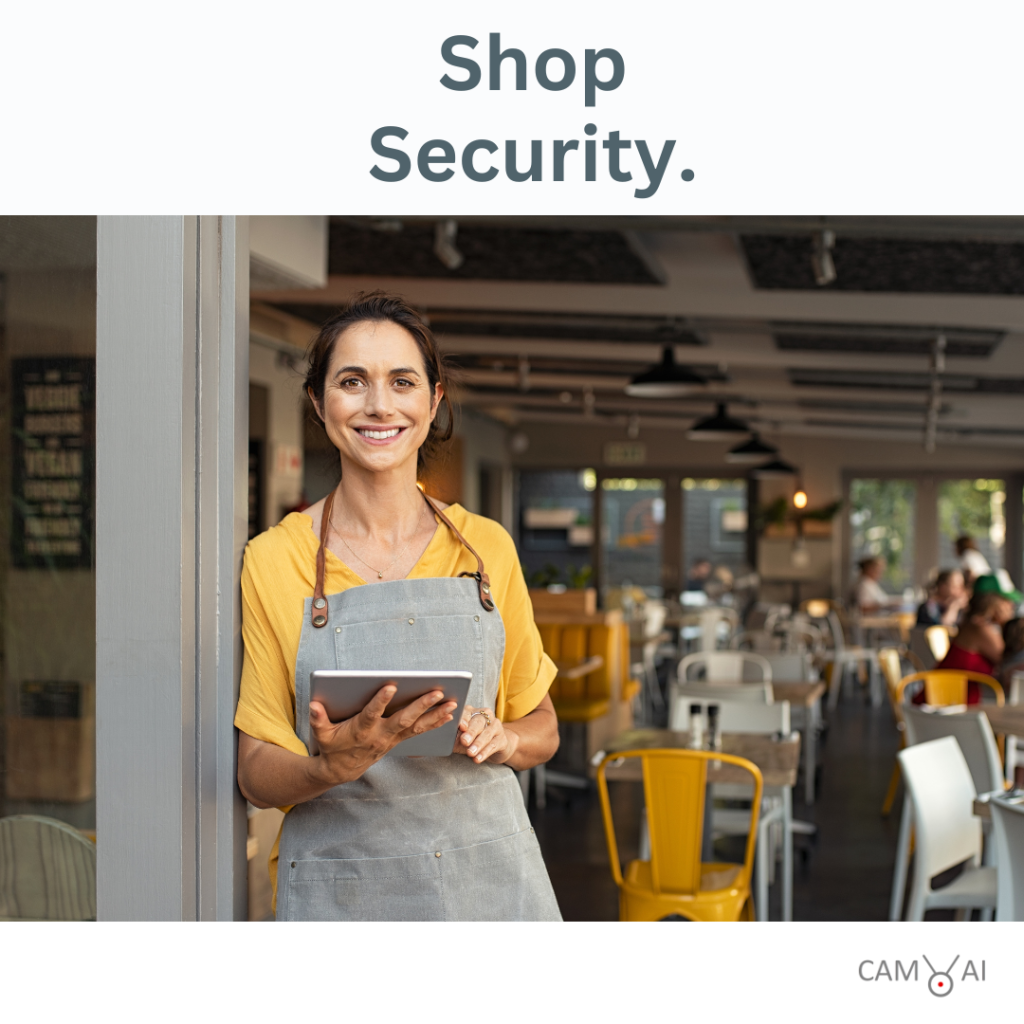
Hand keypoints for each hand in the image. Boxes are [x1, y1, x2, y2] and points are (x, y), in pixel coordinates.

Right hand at [309, 685, 457, 785]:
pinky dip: (434, 723)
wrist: (342, 770)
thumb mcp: (322, 734)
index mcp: (361, 730)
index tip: (391, 686)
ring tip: (452, 703)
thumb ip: (318, 719)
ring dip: (435, 715)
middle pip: (403, 719)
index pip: (371, 713)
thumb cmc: (332, 746)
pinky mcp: (398, 740)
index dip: (380, 701)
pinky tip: (449, 714)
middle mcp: (380, 735)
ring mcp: (392, 739)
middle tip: (437, 692)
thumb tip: (314, 705)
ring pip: (417, 726)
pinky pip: (419, 731)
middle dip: (421, 705)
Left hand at [453, 705, 518, 764]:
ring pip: (487, 734)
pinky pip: (493, 745)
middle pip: (478, 722)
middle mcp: (486, 716)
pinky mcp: (502, 739)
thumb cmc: (472, 740)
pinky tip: (478, 758)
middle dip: (471, 732)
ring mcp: (496, 726)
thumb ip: (454, 736)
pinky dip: (485, 752)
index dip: (464, 719)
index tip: (460, 727)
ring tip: (470, 753)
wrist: (495, 745)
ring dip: (478, 744)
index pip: (467, 712)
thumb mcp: (461, 737)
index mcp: (472, 712)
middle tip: (464, 741)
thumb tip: (442, 739)